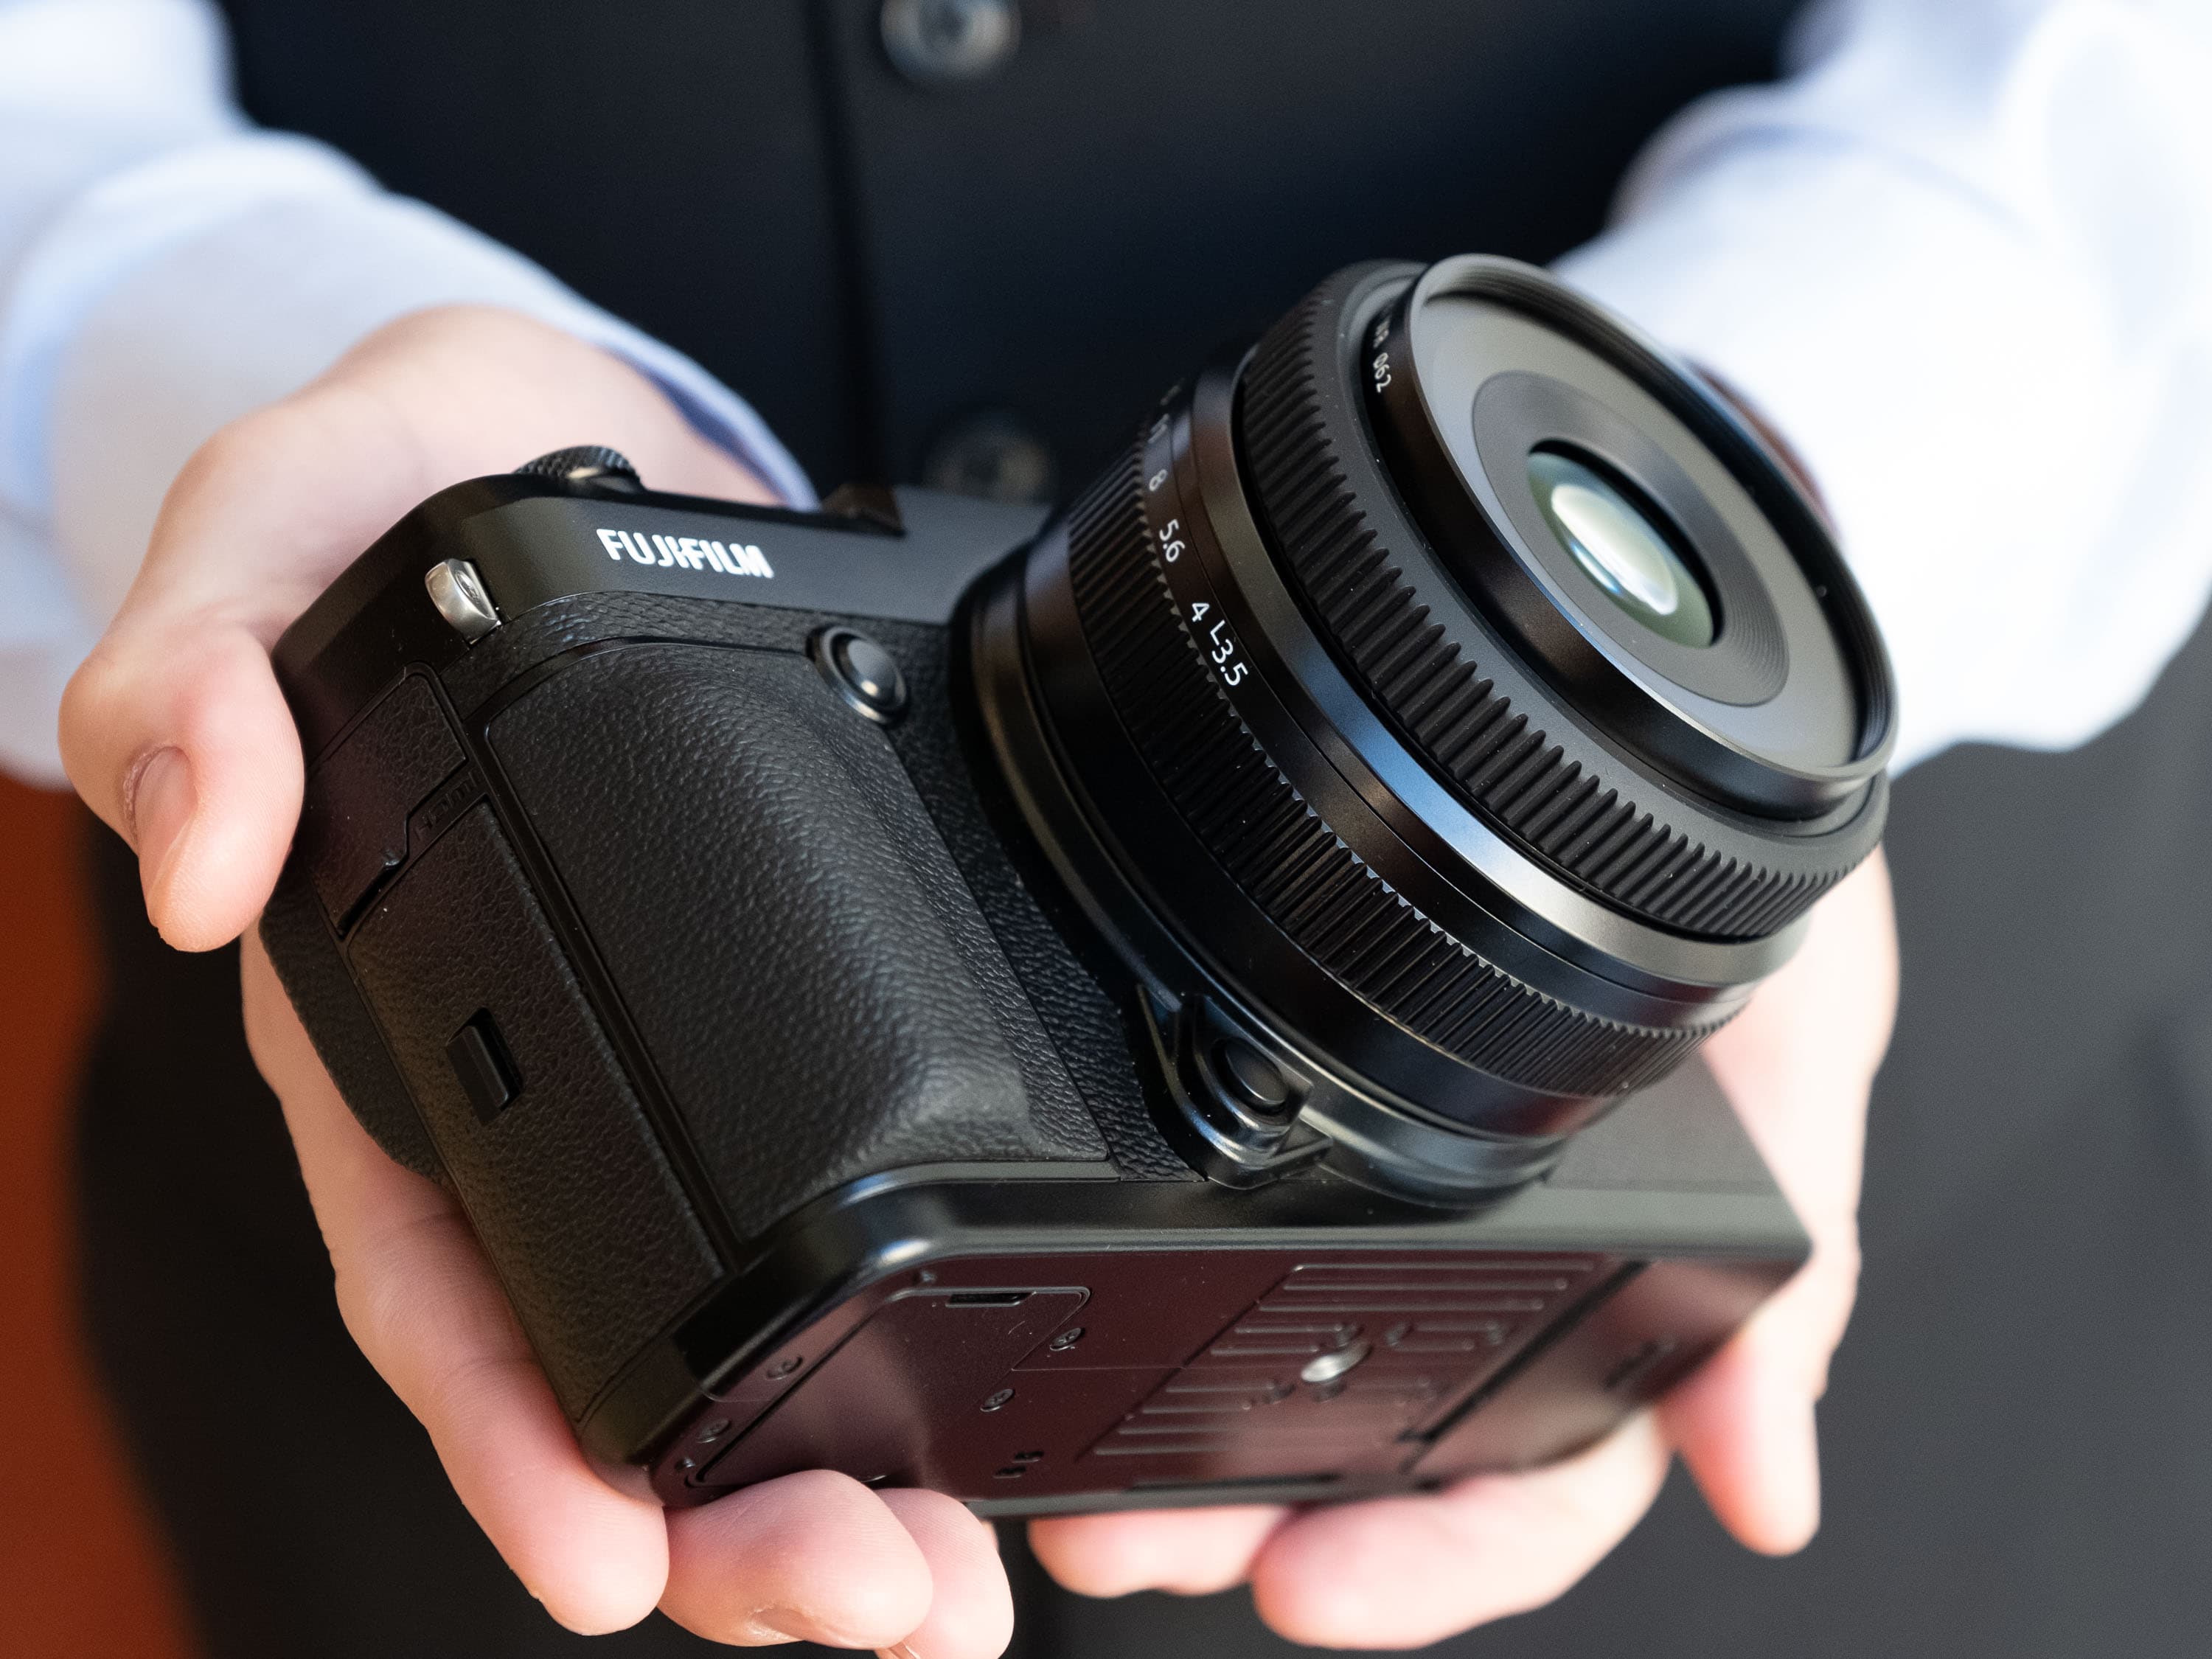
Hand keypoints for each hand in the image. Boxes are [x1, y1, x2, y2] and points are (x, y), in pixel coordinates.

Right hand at [61, 307, 1014, 1654]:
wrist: (563, 441)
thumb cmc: (401, 497)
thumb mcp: (275, 531)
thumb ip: (202, 671)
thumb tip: (197, 844)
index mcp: (396, 1019)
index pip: (431, 1273)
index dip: (503, 1436)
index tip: (606, 1559)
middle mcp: (525, 1081)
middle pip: (607, 1367)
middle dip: (727, 1516)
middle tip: (873, 1598)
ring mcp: (653, 1066)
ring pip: (739, 1338)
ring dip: (841, 1475)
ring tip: (960, 1575)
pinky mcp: (786, 1012)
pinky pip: (845, 1206)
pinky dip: (917, 1333)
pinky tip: (1009, 1411)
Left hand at [1030, 851, 1897, 1649]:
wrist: (1681, 735)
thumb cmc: (1766, 900)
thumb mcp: (1806, 1065)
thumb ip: (1790, 1277)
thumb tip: (1766, 1489)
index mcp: (1635, 1300)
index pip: (1536, 1487)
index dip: (1430, 1560)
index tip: (1308, 1585)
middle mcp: (1514, 1274)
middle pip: (1372, 1452)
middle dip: (1242, 1515)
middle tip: (1118, 1537)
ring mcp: (1422, 1202)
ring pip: (1289, 1363)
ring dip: (1178, 1433)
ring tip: (1068, 1469)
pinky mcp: (1345, 1113)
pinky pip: (1247, 1221)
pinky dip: (1165, 1284)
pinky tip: (1086, 1303)